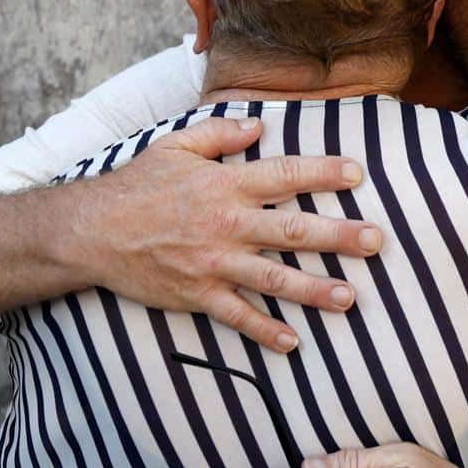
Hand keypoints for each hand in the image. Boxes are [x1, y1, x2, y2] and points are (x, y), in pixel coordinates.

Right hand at [68, 116, 382, 353]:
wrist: (92, 230)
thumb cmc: (137, 185)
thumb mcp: (176, 146)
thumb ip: (220, 133)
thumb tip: (260, 126)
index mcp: (225, 185)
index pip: (284, 175)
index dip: (323, 172)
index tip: (358, 173)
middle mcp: (226, 224)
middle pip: (292, 230)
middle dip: (338, 236)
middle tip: (375, 241)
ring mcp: (213, 263)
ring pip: (274, 278)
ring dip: (314, 289)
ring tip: (349, 297)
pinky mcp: (197, 294)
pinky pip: (237, 316)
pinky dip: (265, 330)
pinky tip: (292, 341)